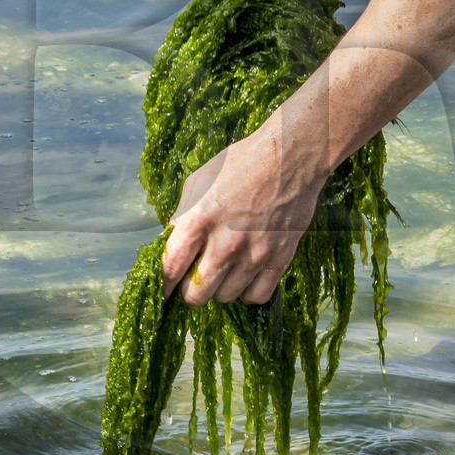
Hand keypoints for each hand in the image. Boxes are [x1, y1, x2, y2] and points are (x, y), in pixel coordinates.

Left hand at [159, 122, 324, 306]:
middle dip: (190, 292)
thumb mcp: (200, 181)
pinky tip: (246, 277)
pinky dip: (248, 292)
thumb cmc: (241, 163)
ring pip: (225, 297)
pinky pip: (257, 296)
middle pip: (196, 295)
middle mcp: (225, 243)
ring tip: (224, 272)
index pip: (171, 269)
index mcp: (198, 220)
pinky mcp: (279, 258)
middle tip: (195, 281)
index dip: (164, 286)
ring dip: (220, 289)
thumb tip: (171, 240)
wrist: (290, 156)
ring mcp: (254, 254)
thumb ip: (182, 213)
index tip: (164, 293)